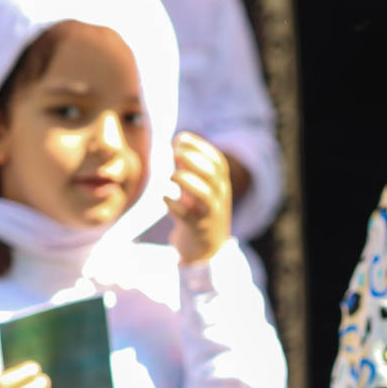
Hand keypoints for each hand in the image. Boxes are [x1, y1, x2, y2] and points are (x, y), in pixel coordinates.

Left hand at [164, 131, 231, 264]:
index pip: (217, 162)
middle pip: (212, 174)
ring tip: (170, 176)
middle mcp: (220, 199)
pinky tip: (165, 198)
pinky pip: (186, 215)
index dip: (200, 147)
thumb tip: (177, 141)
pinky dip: (173, 204)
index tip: (181, 138)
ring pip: (204, 194)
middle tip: (173, 152)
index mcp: (221, 186)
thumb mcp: (198, 187)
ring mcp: (210, 215)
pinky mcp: (197, 229)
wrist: (206, 249)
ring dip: (186, 180)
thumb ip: (190, 166)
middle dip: (192, 159)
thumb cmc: (198, 212)